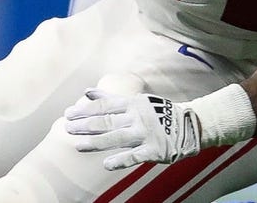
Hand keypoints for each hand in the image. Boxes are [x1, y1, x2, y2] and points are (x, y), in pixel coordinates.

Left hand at [65, 88, 200, 170]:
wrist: (188, 125)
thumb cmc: (157, 112)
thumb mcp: (136, 101)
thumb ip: (110, 99)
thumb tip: (86, 92)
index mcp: (132, 104)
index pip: (105, 106)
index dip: (85, 110)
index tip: (68, 113)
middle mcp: (137, 117)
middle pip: (107, 121)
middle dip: (85, 125)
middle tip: (67, 128)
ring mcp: (145, 133)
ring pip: (117, 137)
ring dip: (97, 142)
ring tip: (79, 145)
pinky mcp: (153, 150)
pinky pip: (135, 156)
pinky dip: (121, 160)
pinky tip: (107, 164)